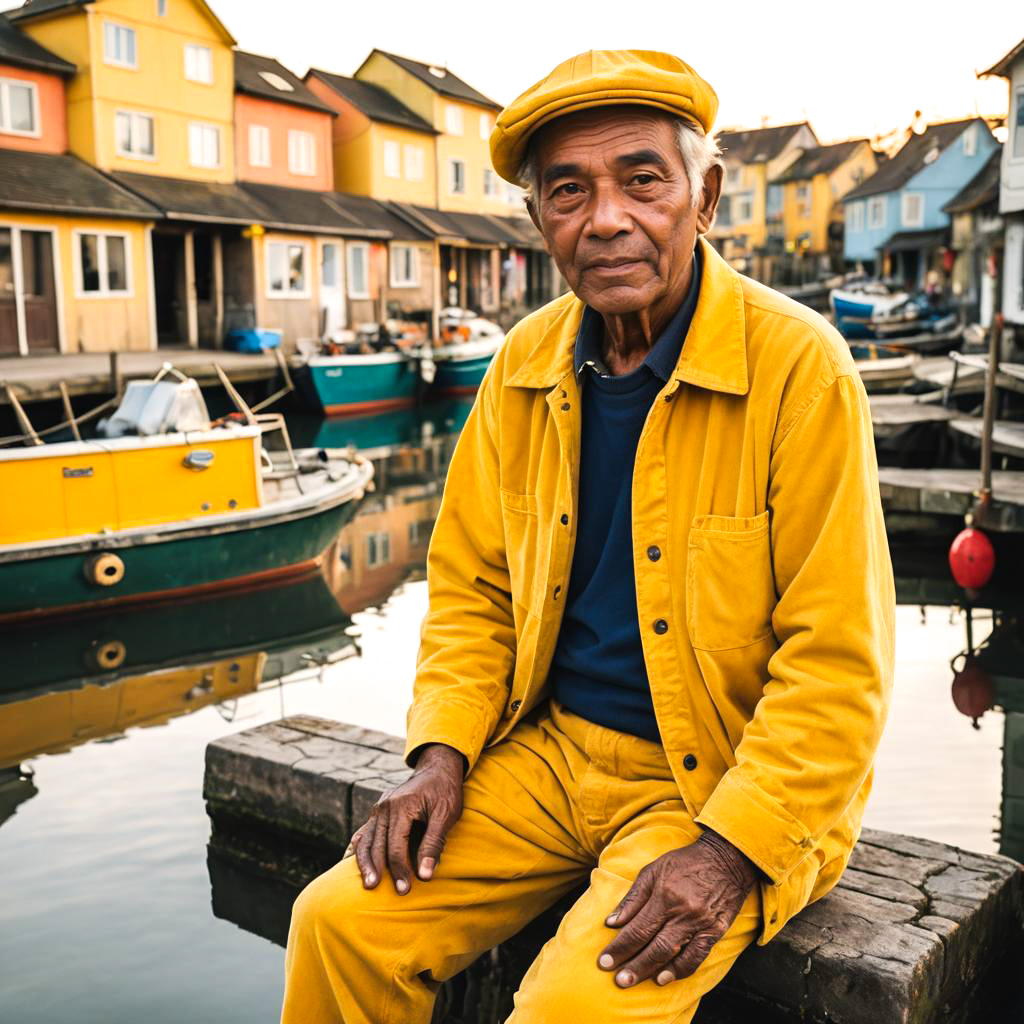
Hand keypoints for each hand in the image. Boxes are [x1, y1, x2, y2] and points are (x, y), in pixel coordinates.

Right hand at [349, 743, 464, 894]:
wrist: (438, 770)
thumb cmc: (445, 792)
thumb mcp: (446, 815)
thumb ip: (434, 844)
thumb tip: (425, 875)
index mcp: (401, 805)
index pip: (395, 845)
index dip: (400, 870)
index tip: (405, 889)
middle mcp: (384, 806)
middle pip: (377, 845)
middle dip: (381, 871)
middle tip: (387, 893)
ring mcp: (379, 809)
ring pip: (365, 840)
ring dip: (365, 863)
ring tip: (368, 884)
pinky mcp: (378, 812)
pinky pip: (364, 833)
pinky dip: (360, 850)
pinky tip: (357, 865)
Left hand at [598, 830, 757, 987]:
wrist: (726, 859)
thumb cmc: (685, 862)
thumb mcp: (654, 870)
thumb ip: (633, 897)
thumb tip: (612, 922)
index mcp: (664, 894)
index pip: (637, 929)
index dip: (619, 948)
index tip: (604, 962)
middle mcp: (682, 911)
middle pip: (653, 947)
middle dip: (632, 966)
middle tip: (617, 981)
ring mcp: (700, 923)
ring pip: (672, 955)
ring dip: (651, 971)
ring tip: (634, 982)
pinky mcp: (715, 931)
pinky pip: (697, 957)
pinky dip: (680, 970)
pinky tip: (664, 978)